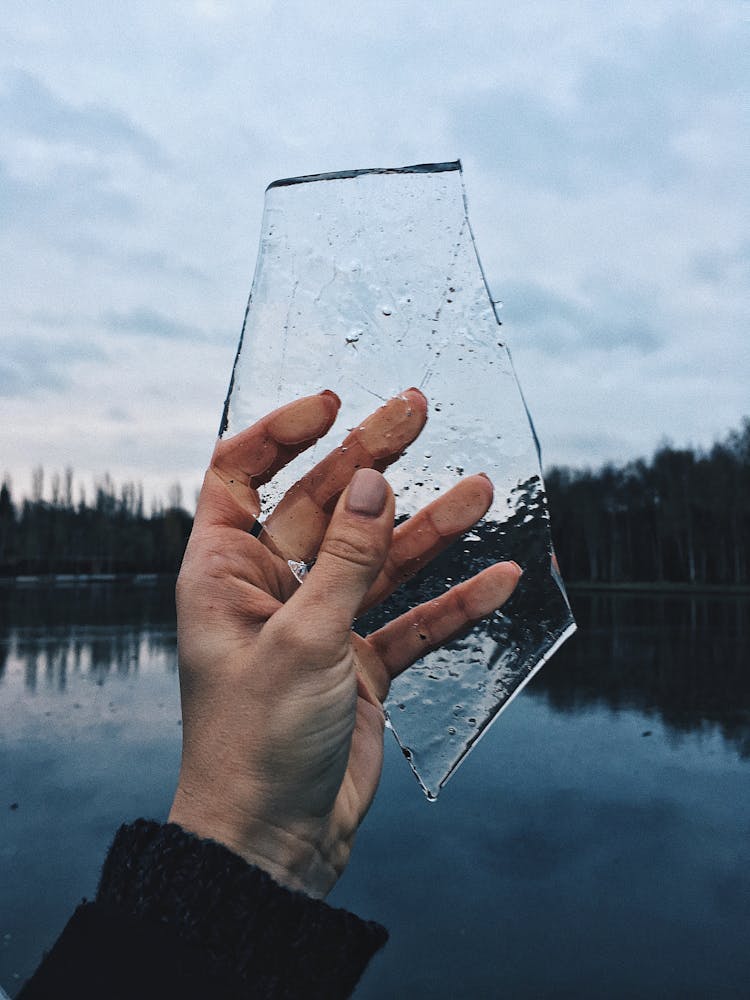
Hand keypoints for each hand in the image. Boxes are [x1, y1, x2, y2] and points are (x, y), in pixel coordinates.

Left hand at [168, 388, 520, 897]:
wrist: (273, 843)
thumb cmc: (257, 743)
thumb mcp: (304, 639)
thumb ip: (345, 559)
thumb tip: (375, 482)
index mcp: (227, 571)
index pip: (239, 474)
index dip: (281, 432)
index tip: (333, 403)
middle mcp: (272, 587)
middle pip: (327, 503)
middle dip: (375, 459)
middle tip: (419, 409)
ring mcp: (319, 623)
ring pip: (379, 558)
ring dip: (429, 527)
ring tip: (482, 490)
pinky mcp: (359, 663)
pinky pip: (411, 619)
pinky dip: (452, 602)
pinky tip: (499, 578)